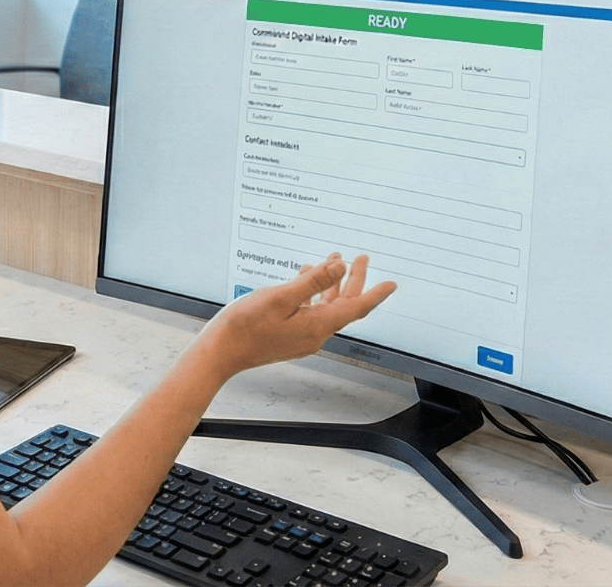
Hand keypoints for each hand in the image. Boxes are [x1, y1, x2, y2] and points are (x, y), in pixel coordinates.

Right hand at [198, 254, 395, 377]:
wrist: (220, 353)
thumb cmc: (245, 326)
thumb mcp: (281, 296)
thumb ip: (313, 282)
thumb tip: (339, 268)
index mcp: (317, 325)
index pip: (356, 307)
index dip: (376, 293)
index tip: (392, 284)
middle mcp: (314, 334)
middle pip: (344, 305)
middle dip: (354, 280)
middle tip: (360, 258)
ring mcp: (302, 337)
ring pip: (327, 307)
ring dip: (331, 284)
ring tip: (332, 261)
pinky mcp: (290, 336)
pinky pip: (310, 312)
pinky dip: (313, 293)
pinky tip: (304, 277)